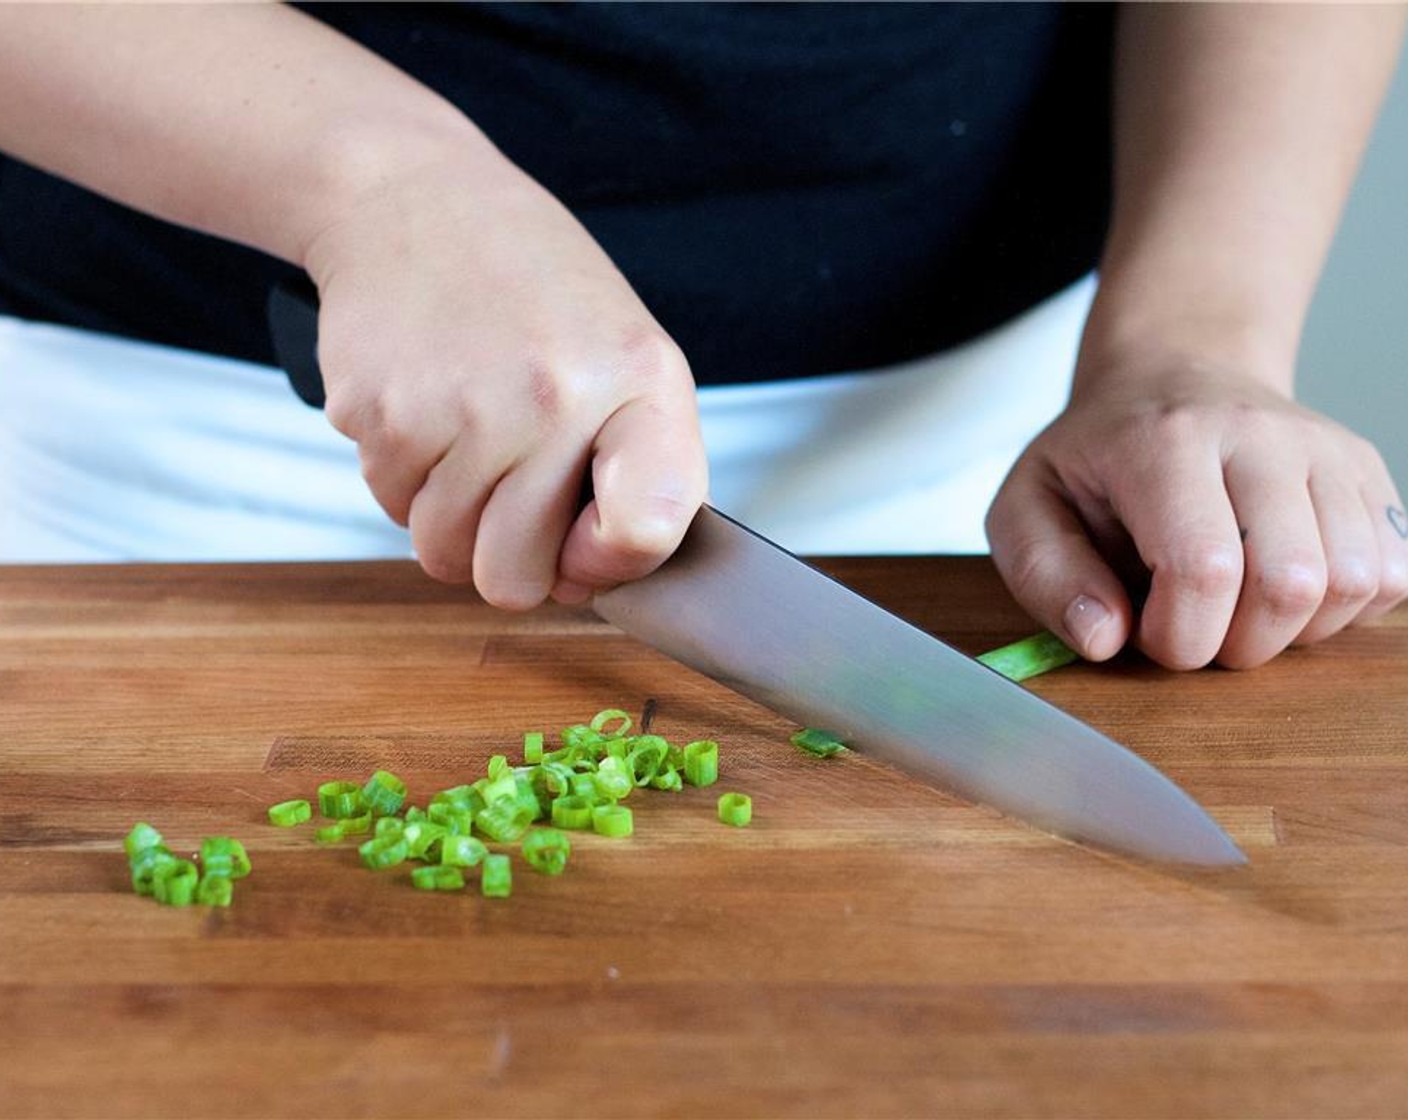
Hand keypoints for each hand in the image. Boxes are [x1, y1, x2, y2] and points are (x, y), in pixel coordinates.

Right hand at [303, 150, 706, 609]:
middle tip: (514, 484)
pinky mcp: (376, 413)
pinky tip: (428, 408)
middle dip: (511, 555)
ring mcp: (458, 410)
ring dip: (453, 517)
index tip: (591, 536)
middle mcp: (551, 399)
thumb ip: (640, 471)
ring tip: (471, 433)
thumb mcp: (628, 356)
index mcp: (637, 382)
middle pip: (515, 581)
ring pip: (444, 557)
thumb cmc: (534, 292)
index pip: (645, 532)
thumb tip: (589, 581)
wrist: (415, 199)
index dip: (610, 563)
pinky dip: (407, 479)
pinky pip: (391, 510)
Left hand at [985, 358, 1407, 669]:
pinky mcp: (1367, 472)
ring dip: (1293, 630)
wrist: (1173, 374)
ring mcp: (1326, 449)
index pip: (1204, 568)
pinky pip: (1395, 573)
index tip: (1146, 630)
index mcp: (1165, 441)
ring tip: (1237, 607)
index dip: (1178, 634)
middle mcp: (1260, 435)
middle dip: (1238, 642)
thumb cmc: (1096, 456)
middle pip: (1291, 581)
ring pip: (1356, 582)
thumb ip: (1045, 575)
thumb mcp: (1027, 505)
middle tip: (1195, 624)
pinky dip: (1344, 609)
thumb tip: (1102, 638)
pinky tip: (1285, 589)